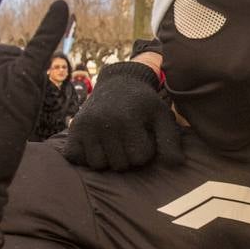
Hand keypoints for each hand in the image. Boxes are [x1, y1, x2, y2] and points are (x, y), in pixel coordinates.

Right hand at [62, 61, 182, 170]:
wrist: (118, 83)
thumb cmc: (143, 104)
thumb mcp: (162, 116)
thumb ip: (170, 140)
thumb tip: (177, 165)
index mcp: (128, 118)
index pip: (139, 158)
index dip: (145, 150)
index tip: (143, 134)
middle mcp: (104, 122)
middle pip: (119, 164)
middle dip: (127, 156)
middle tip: (127, 137)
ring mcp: (85, 126)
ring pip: (98, 165)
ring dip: (108, 158)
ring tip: (113, 141)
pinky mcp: (73, 129)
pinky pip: (77, 158)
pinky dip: (85, 156)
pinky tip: (96, 144)